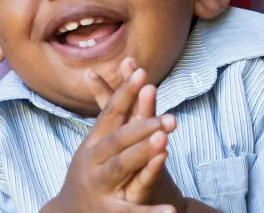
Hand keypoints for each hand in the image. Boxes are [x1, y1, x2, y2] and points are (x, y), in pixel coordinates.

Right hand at [41, 63, 178, 212]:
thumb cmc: (93, 170)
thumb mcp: (99, 141)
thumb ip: (118, 108)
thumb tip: (131, 65)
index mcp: (94, 142)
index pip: (111, 112)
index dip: (125, 92)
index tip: (143, 72)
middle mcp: (94, 162)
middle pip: (117, 139)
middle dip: (142, 126)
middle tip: (169, 115)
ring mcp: (101, 186)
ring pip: (121, 168)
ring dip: (141, 155)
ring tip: (164, 145)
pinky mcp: (111, 211)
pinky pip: (132, 211)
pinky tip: (170, 212)